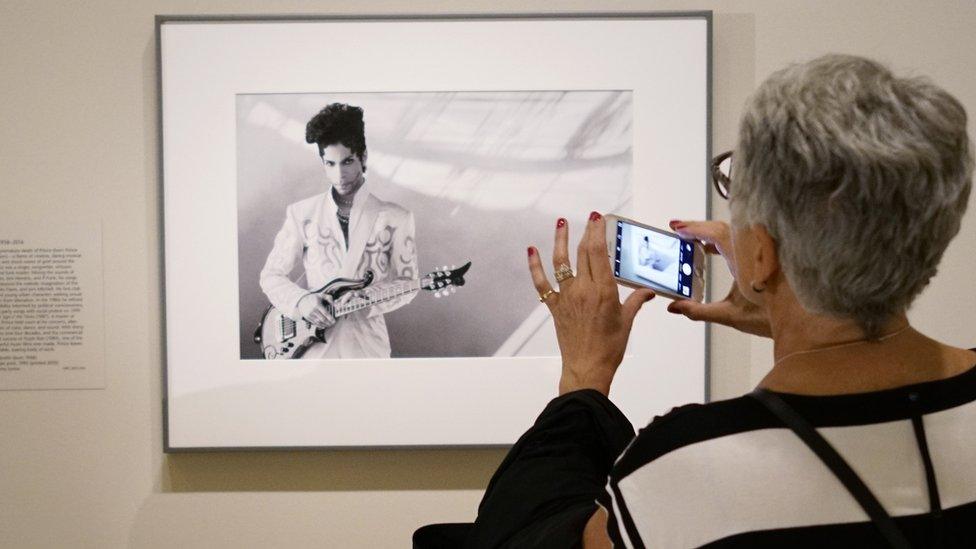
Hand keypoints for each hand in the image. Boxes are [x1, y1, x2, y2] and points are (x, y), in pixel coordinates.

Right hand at [298, 293, 335, 328]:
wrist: (302, 300)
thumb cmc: (313, 298)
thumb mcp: (321, 295)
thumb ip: (329, 298)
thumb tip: (335, 305)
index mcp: (317, 304)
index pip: (325, 313)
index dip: (330, 318)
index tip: (334, 321)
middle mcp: (313, 310)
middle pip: (322, 319)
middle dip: (328, 322)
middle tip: (333, 323)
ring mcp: (310, 314)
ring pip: (318, 322)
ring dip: (324, 324)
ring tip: (329, 325)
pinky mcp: (307, 317)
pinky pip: (314, 323)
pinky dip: (319, 325)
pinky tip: (323, 326)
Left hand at [528, 212, 655, 395]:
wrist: (587, 368)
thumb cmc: (609, 348)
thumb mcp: (627, 321)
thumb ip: (637, 301)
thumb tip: (648, 291)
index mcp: (604, 291)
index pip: (598, 252)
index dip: (597, 232)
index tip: (598, 218)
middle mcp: (583, 289)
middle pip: (582, 252)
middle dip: (586, 232)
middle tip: (590, 218)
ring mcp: (567, 297)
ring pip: (561, 262)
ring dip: (560, 240)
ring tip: (561, 223)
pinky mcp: (555, 306)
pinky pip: (541, 283)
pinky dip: (534, 267)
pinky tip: (531, 251)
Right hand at [666, 220, 771, 336]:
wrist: (800, 322)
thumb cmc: (770, 317)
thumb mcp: (730, 315)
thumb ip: (699, 311)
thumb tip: (675, 308)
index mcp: (745, 260)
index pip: (718, 233)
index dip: (696, 228)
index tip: (677, 228)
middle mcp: (754, 250)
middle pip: (724, 228)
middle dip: (698, 227)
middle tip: (677, 229)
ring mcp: (761, 250)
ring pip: (733, 232)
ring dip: (710, 232)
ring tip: (690, 239)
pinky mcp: (766, 255)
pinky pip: (742, 239)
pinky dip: (723, 240)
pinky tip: (711, 250)